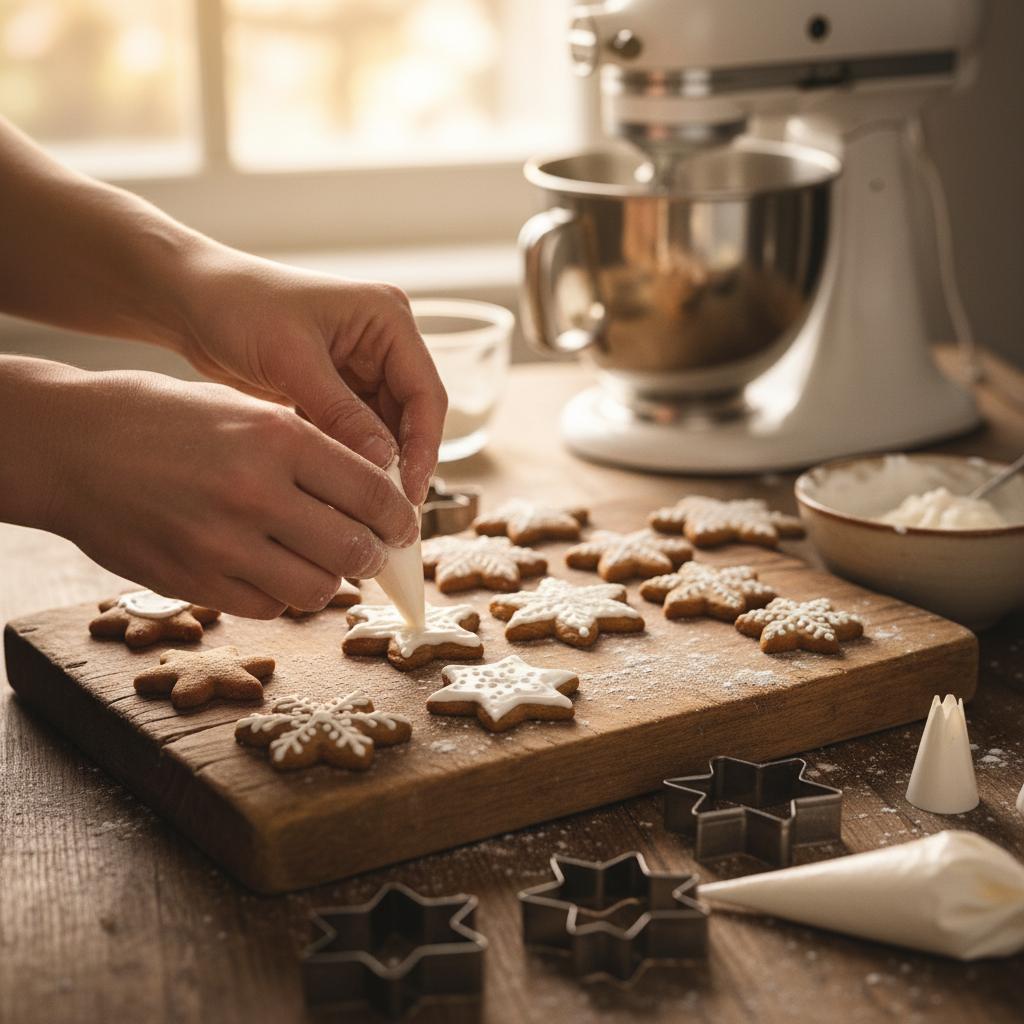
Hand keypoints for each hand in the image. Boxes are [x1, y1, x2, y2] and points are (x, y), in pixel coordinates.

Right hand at [50, 369, 418, 616]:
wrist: (68, 445)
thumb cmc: (160, 418)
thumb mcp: (241, 409)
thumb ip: (306, 450)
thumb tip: (366, 491)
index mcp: (276, 438)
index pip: (372, 492)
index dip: (400, 516)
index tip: (404, 524)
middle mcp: (255, 494)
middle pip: (354, 550)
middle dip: (373, 554)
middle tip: (371, 549)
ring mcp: (221, 545)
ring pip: (316, 589)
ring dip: (328, 578)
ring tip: (319, 560)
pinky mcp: (192, 582)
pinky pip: (268, 606)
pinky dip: (281, 594)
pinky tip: (272, 569)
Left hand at [176, 249, 446, 503]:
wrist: (191, 301)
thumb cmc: (237, 307)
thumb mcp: (291, 361)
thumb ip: (341, 412)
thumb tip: (383, 464)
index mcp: (387, 318)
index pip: (425, 392)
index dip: (424, 446)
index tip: (408, 491)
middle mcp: (384, 342)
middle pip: (413, 416)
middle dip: (402, 462)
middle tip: (389, 512)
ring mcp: (363, 366)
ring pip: (387, 430)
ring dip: (377, 465)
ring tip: (364, 508)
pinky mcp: (339, 389)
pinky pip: (358, 432)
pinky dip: (350, 459)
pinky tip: (338, 489)